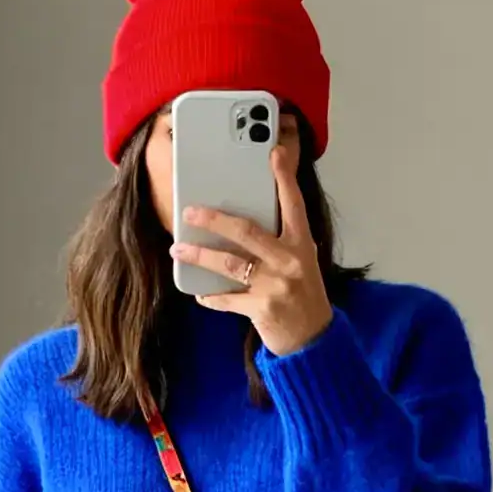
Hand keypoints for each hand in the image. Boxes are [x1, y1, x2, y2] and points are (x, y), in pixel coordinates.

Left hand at [171, 137, 332, 358]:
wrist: (313, 339)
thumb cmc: (303, 294)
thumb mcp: (301, 260)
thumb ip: (280, 240)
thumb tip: (243, 220)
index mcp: (301, 243)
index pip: (293, 203)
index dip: (284, 177)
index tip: (274, 153)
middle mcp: (289, 260)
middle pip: (246, 231)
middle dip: (214, 219)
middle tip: (190, 212)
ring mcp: (275, 285)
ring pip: (229, 263)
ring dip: (200, 256)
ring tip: (179, 249)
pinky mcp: (261, 309)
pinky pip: (227, 299)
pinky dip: (210, 296)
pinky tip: (199, 293)